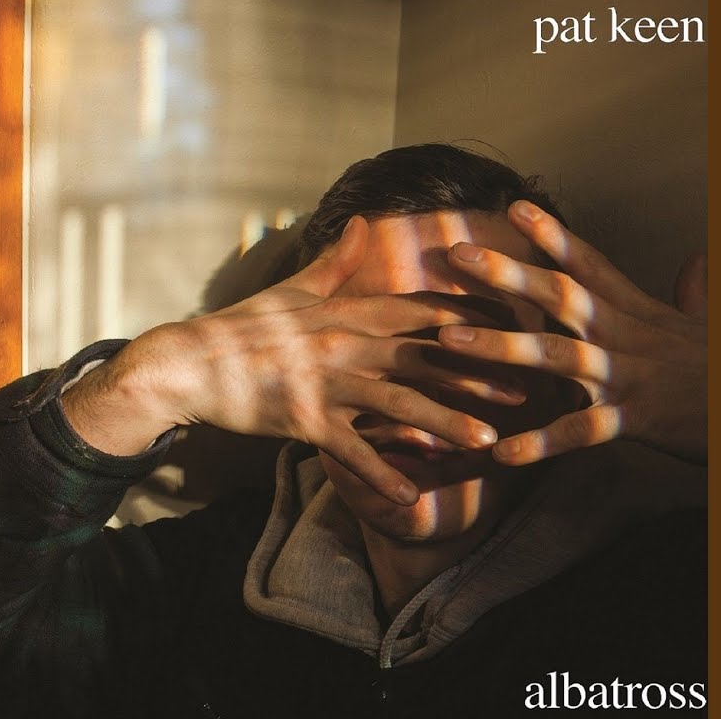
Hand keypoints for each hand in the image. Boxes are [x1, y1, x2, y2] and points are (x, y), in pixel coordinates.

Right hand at [63, 216, 518, 504]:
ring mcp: (326, 381)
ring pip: (398, 403)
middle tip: (531, 388)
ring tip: (488, 441)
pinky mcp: (305, 419)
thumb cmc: (244, 326)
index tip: (514, 323)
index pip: (421, 310)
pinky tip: (411, 497)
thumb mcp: (294, 288)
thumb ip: (338, 262)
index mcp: (347, 310)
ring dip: (446, 422)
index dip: (471, 318)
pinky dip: (379, 473)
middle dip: (479, 372)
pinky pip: (350, 449)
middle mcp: (345, 342)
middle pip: (425, 357)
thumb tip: (364, 222)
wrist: (189, 361)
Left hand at [438, 200, 706, 464]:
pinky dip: (542, 443)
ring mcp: (631, 376)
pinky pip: (583, 431)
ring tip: (450, 342)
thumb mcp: (714, 325)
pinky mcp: (638, 419)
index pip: (592, 264)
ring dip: (502, 347)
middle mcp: (629, 336)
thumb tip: (699, 259)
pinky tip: (503, 454)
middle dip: (508, 273)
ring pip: (560, 355)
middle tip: (456, 255)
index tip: (515, 207)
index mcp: (641, 312)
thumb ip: (696, 294)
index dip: (553, 234)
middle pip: (562, 294)